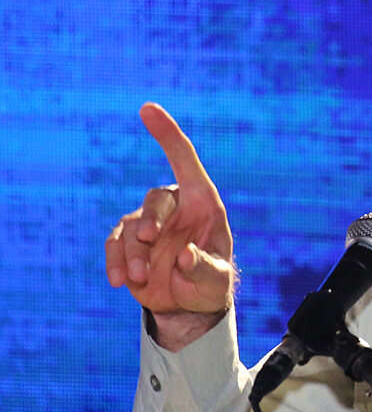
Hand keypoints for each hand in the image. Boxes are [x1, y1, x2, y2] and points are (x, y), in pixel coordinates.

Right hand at [106, 103, 234, 329]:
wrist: (189, 304)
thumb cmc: (211, 283)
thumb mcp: (216, 281)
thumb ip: (205, 268)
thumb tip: (186, 255)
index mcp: (203, 202)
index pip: (185, 160)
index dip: (167, 134)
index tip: (147, 108)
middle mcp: (175, 206)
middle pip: (155, 199)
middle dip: (149, 219)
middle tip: (147, 240)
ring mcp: (148, 223)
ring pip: (130, 227)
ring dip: (132, 253)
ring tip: (139, 280)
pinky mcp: (128, 243)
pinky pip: (114, 244)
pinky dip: (114, 261)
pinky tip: (119, 282)